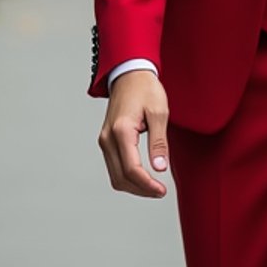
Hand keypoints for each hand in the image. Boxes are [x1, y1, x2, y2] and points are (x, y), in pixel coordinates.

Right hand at [98, 70, 169, 198]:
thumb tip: (159, 168)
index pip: (131, 169)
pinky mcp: (106, 141)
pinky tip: (143, 177)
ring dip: (134, 186)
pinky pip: (114, 167)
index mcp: (121, 131)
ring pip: (115, 176)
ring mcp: (104, 140)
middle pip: (121, 178)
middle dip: (141, 190)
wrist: (129, 74)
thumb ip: (159, 142)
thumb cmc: (145, 89)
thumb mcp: (159, 113)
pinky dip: (128, 177)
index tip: (162, 191)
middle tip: (160, 192)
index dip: (147, 185)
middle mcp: (107, 138)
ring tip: (154, 188)